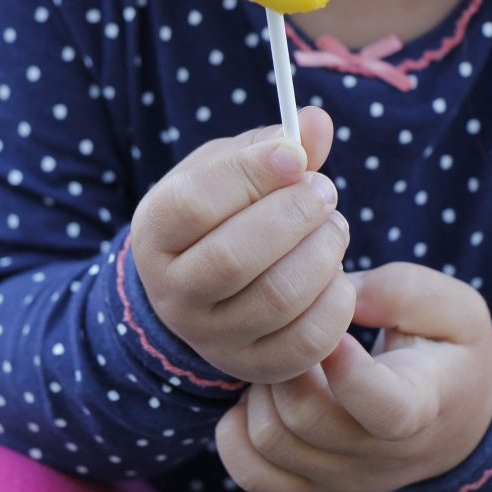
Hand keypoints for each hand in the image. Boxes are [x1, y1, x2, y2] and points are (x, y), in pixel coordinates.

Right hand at [130, 107, 354, 382]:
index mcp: (155, 233)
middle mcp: (173, 292)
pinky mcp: (254, 367)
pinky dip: (335, 302)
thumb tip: (316, 124)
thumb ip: (269, 147)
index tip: (295, 156)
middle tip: (324, 192)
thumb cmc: (219, 217)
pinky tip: (336, 276)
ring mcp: (211, 337)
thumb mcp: (227, 173)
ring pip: (276, 299)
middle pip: (233, 258)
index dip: (250, 174)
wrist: (201, 293)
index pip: (193, 204)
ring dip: (322, 253)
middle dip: (293, 216)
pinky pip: (306, 342)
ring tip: (334, 229)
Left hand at [215, 263, 491, 491]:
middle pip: (302, 418)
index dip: (349, 371)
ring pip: (268, 441)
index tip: (336, 332)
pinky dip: (237, 433)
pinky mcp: (309, 486)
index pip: (383, 409)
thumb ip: (399, 291)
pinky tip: (259, 396)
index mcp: (421, 407)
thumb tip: (336, 295)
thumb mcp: (450, 308)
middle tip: (294, 329)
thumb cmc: (445, 351)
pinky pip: (251, 473)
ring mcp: (340, 477)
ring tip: (281, 360)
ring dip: (260, 389)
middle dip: (284, 360)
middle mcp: (378, 455)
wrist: (452, 421)